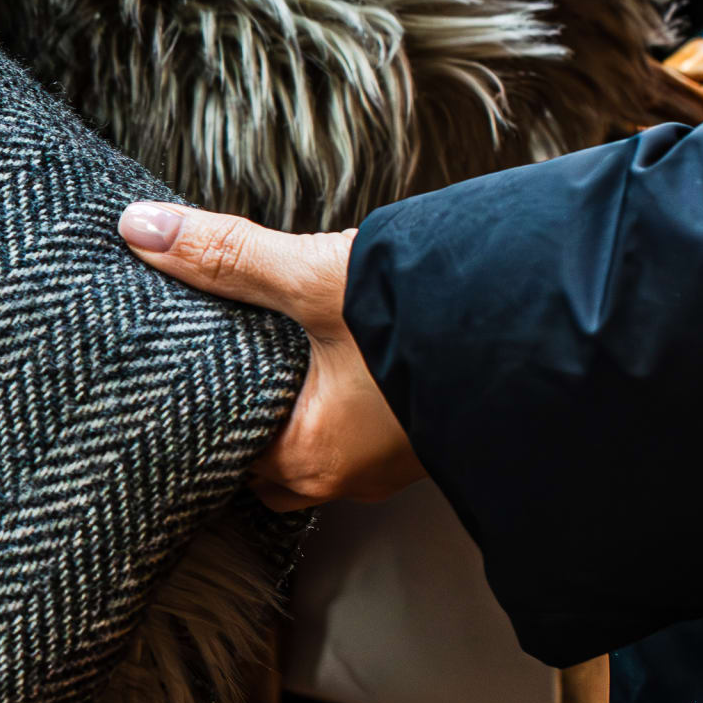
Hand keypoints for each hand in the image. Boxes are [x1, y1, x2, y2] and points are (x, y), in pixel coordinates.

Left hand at [117, 202, 424, 511]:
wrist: (559, 321)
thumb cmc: (436, 319)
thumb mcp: (315, 278)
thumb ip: (227, 255)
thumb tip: (142, 228)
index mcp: (312, 457)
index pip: (222, 464)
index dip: (194, 425)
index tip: (170, 385)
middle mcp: (353, 473)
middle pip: (268, 465)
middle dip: (243, 419)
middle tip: (211, 366)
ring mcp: (396, 460)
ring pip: (319, 444)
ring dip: (295, 406)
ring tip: (265, 355)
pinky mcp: (430, 430)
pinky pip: (363, 427)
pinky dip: (339, 396)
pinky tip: (336, 352)